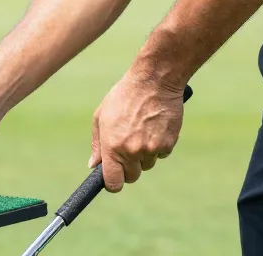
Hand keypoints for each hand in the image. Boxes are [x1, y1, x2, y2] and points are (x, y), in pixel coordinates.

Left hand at [90, 71, 186, 192]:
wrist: (154, 80)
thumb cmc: (124, 95)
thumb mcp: (102, 115)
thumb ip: (98, 143)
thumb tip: (94, 165)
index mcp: (112, 146)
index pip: (113, 183)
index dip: (113, 182)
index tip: (115, 176)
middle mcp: (132, 151)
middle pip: (132, 176)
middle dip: (130, 166)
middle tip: (130, 145)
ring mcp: (151, 148)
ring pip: (148, 164)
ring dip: (145, 153)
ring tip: (144, 128)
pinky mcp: (168, 143)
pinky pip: (162, 153)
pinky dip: (159, 144)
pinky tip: (156, 125)